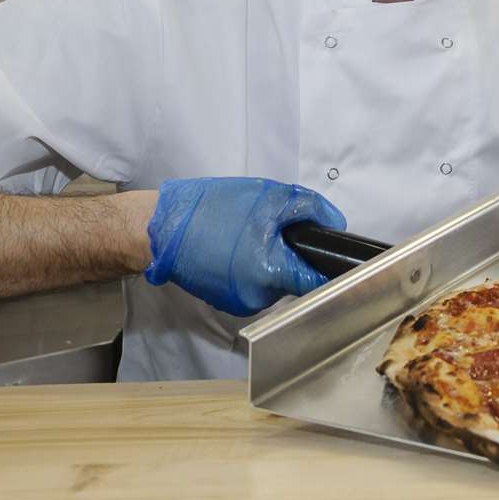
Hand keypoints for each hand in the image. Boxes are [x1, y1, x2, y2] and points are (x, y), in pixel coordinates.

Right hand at [144, 177, 343, 315]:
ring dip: (273, 261)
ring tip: (254, 236)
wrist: (162, 227)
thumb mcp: (270, 196)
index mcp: (271, 272)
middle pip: (296, 280)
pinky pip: (255, 285)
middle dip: (294, 255)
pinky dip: (254, 268)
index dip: (330, 266)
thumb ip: (310, 208)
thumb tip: (336, 224)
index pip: (317, 280)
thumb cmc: (213, 209)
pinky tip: (240, 250)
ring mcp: (241, 303)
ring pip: (275, 282)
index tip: (336, 255)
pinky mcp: (228, 300)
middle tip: (279, 230)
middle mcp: (258, 296)